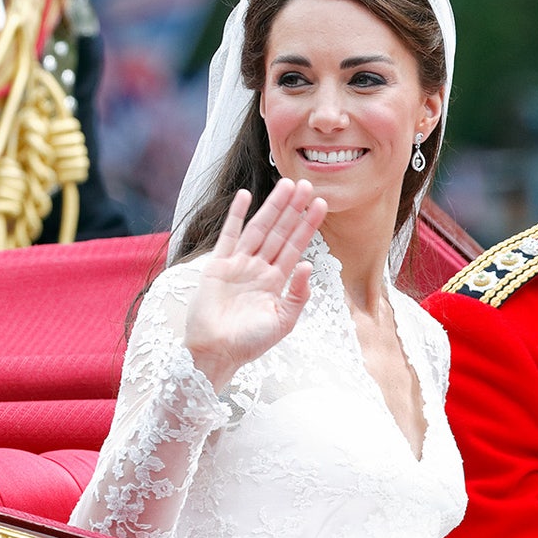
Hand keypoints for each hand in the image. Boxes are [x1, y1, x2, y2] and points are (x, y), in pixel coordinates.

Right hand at [185, 178, 327, 390]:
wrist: (216, 354)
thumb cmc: (249, 343)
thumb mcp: (283, 321)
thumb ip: (298, 294)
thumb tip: (308, 264)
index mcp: (276, 281)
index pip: (296, 246)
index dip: (308, 225)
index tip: (321, 204)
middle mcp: (259, 268)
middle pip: (280, 231)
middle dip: (294, 209)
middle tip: (307, 184)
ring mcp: (239, 265)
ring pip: (260, 228)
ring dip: (273, 207)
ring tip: (287, 185)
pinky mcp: (218, 266)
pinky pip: (229, 235)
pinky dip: (236, 216)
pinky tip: (246, 196)